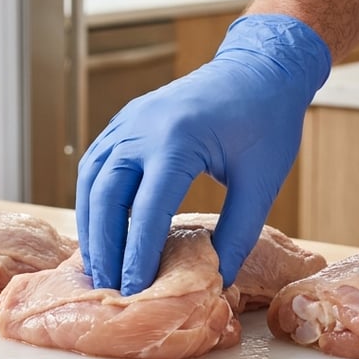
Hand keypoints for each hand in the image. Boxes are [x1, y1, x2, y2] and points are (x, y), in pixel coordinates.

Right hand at [76, 14, 330, 294]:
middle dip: (105, 246)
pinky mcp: (125, 121)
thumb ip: (236, 235)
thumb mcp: (261, 182)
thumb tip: (215, 281)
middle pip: (106, 196)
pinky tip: (100, 228)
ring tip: (99, 266)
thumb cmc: (267, 122)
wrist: (259, 68)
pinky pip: (96, 164)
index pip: (147, 210)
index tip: (136, 290)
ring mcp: (128, 121)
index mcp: (178, 140)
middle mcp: (142, 128)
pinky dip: (92, 200)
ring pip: (92, 180)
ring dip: (91, 225)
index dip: (138, 255)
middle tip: (109, 287)